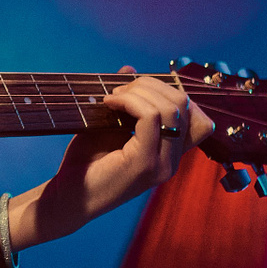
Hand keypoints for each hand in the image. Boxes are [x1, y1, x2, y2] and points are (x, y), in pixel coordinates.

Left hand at [22, 66, 215, 244]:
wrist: (69, 198)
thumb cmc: (87, 164)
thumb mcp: (110, 125)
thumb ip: (126, 101)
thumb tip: (130, 69)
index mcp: (170, 153)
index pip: (196, 116)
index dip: (169, 92)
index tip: (135, 91)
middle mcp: (173, 160)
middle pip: (184, 106)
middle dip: (151, 86)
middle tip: (119, 91)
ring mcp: (163, 165)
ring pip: (171, 109)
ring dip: (139, 92)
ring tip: (113, 98)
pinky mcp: (145, 164)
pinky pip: (151, 118)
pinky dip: (130, 102)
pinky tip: (108, 104)